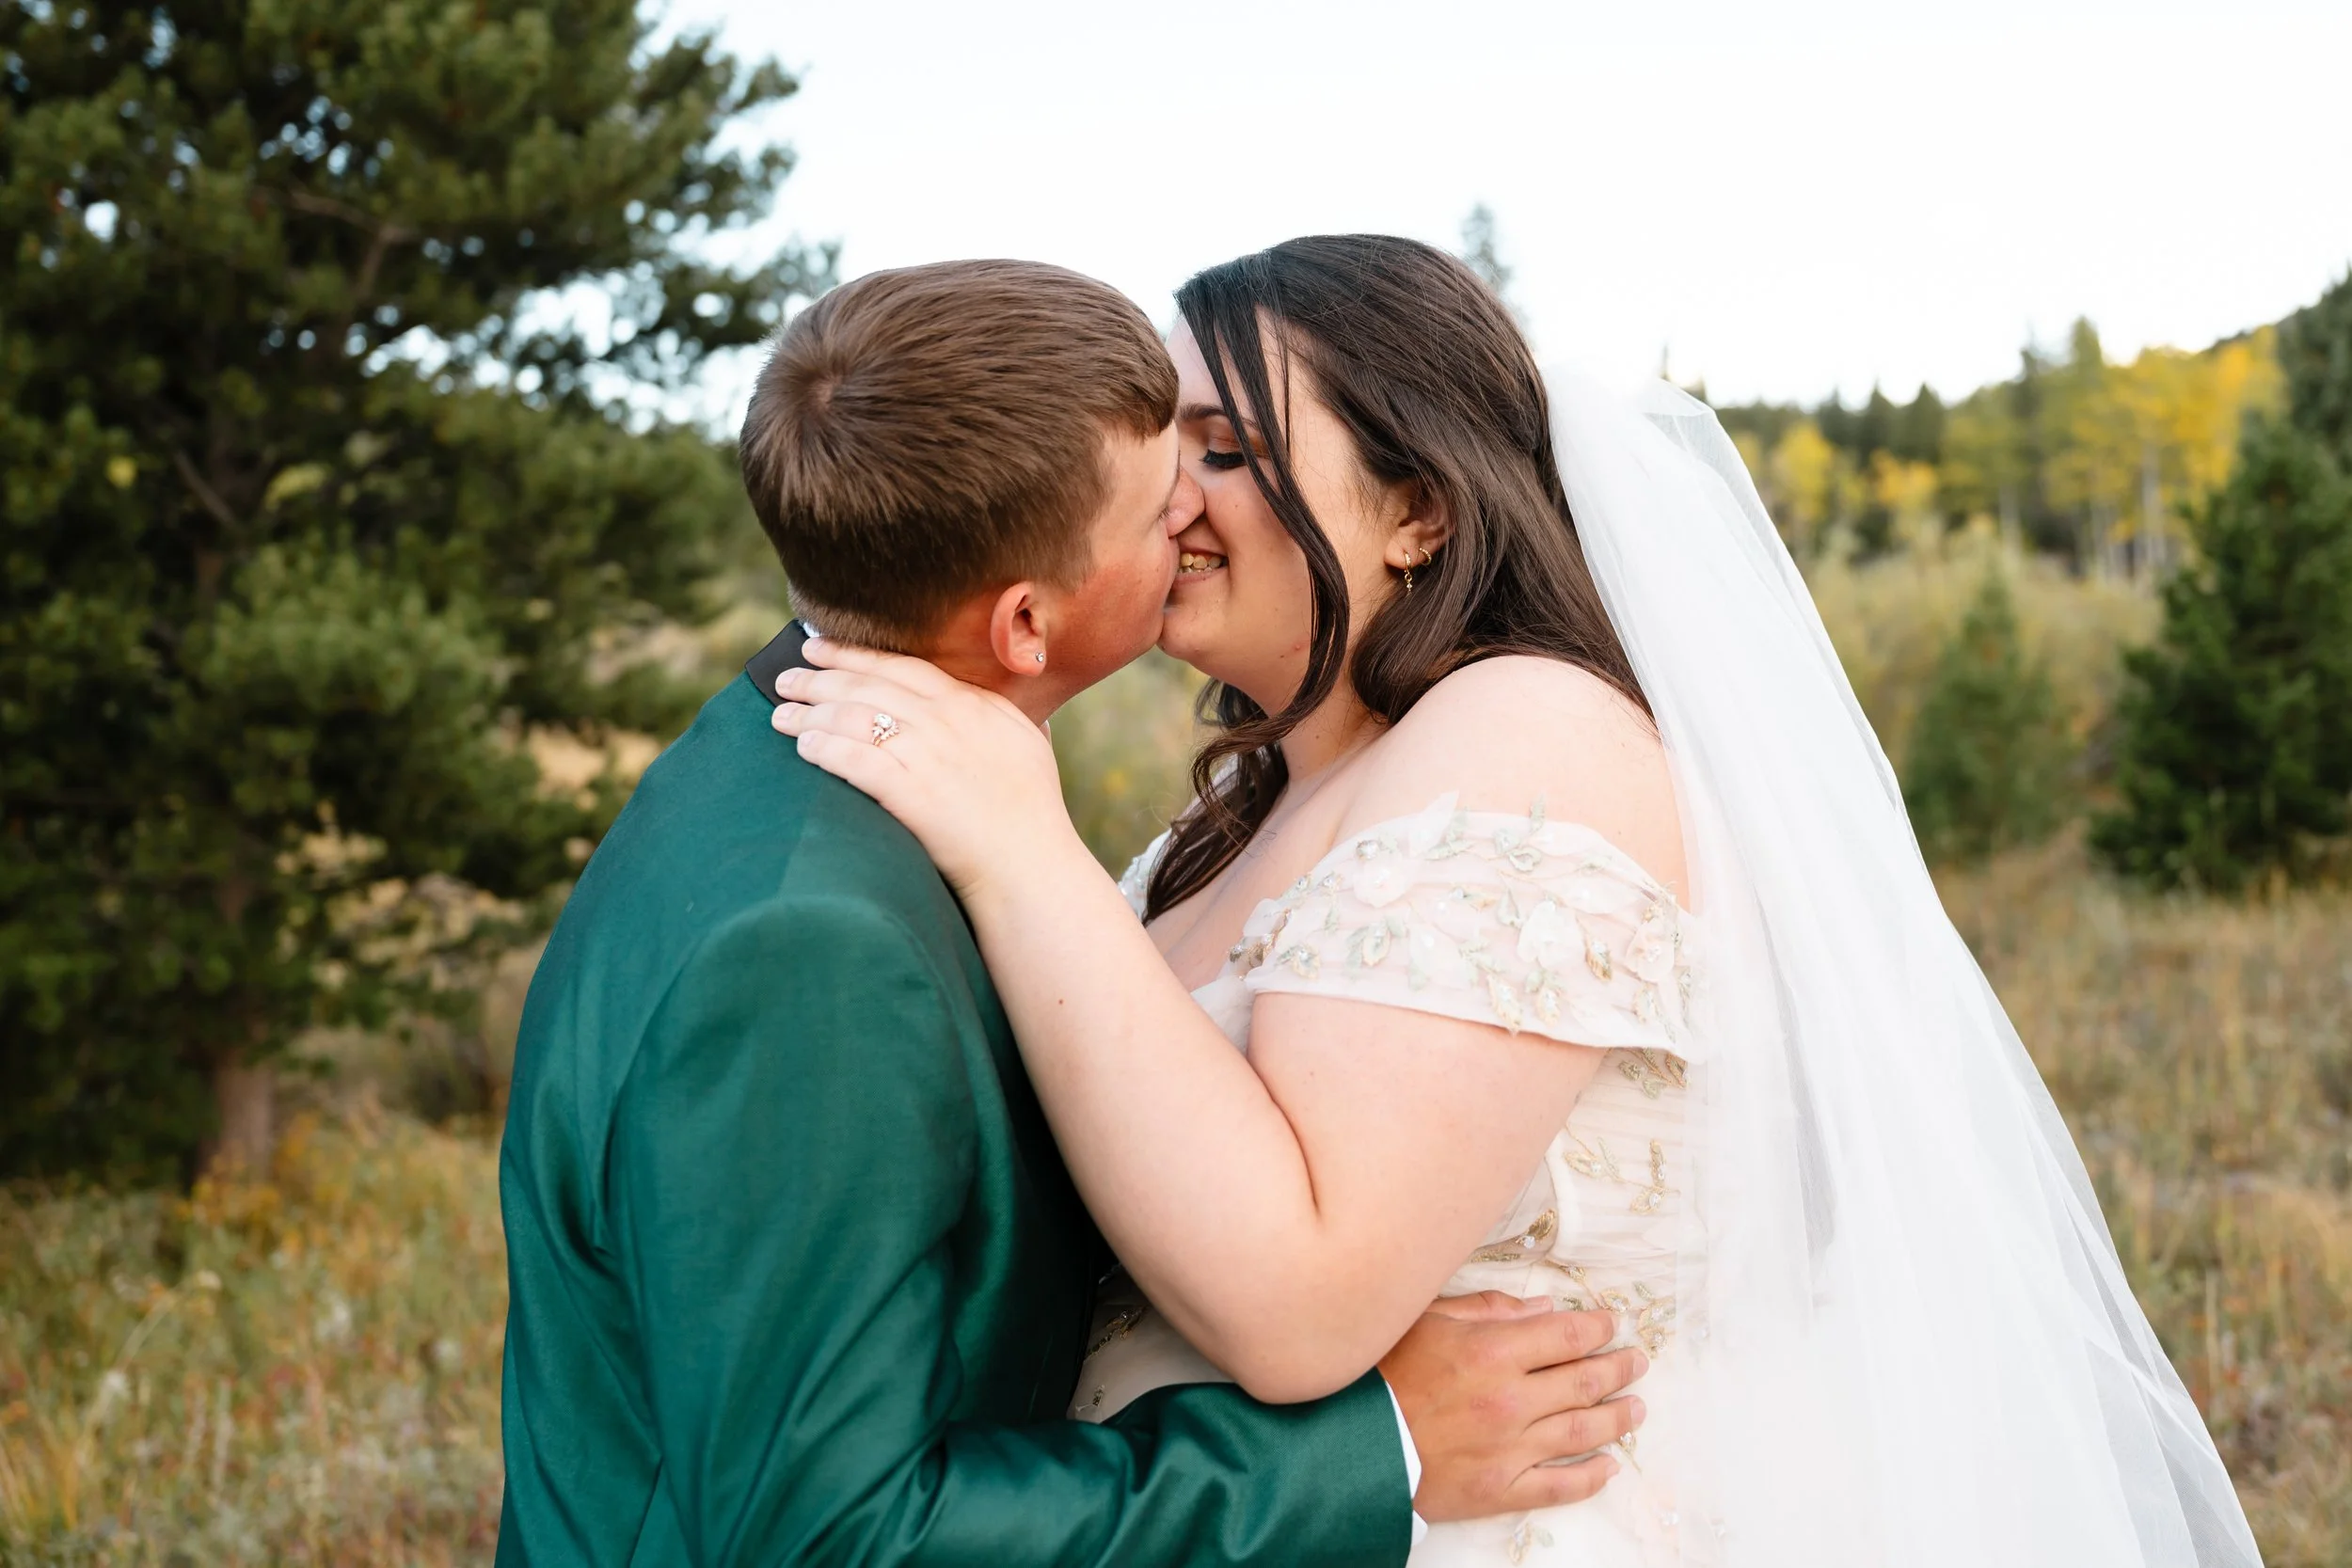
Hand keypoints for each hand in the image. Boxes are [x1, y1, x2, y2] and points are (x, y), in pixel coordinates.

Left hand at [769, 637, 1086, 902]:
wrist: (1030, 865)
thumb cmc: (1033, 813)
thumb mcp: (1030, 745)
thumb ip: (1009, 717)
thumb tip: (1004, 702)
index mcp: (973, 705)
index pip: (902, 667)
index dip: (854, 655)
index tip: (820, 648)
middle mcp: (947, 721)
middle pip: (867, 687)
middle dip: (819, 678)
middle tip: (786, 678)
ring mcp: (927, 755)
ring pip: (854, 718)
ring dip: (810, 714)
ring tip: (780, 715)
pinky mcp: (909, 792)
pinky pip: (854, 759)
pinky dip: (824, 748)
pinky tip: (804, 746)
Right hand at [1379, 1295, 1644, 1522]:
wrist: (1349, 1447)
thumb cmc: (1381, 1376)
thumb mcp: (1426, 1321)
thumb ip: (1487, 1310)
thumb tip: (1542, 1309)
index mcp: (1492, 1351)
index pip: (1566, 1335)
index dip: (1597, 1328)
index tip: (1612, 1325)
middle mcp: (1510, 1399)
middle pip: (1584, 1380)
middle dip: (1619, 1368)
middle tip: (1638, 1362)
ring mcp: (1509, 1448)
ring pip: (1582, 1431)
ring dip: (1618, 1417)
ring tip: (1638, 1407)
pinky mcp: (1500, 1489)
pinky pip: (1559, 1486)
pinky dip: (1590, 1477)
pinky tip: (1610, 1467)